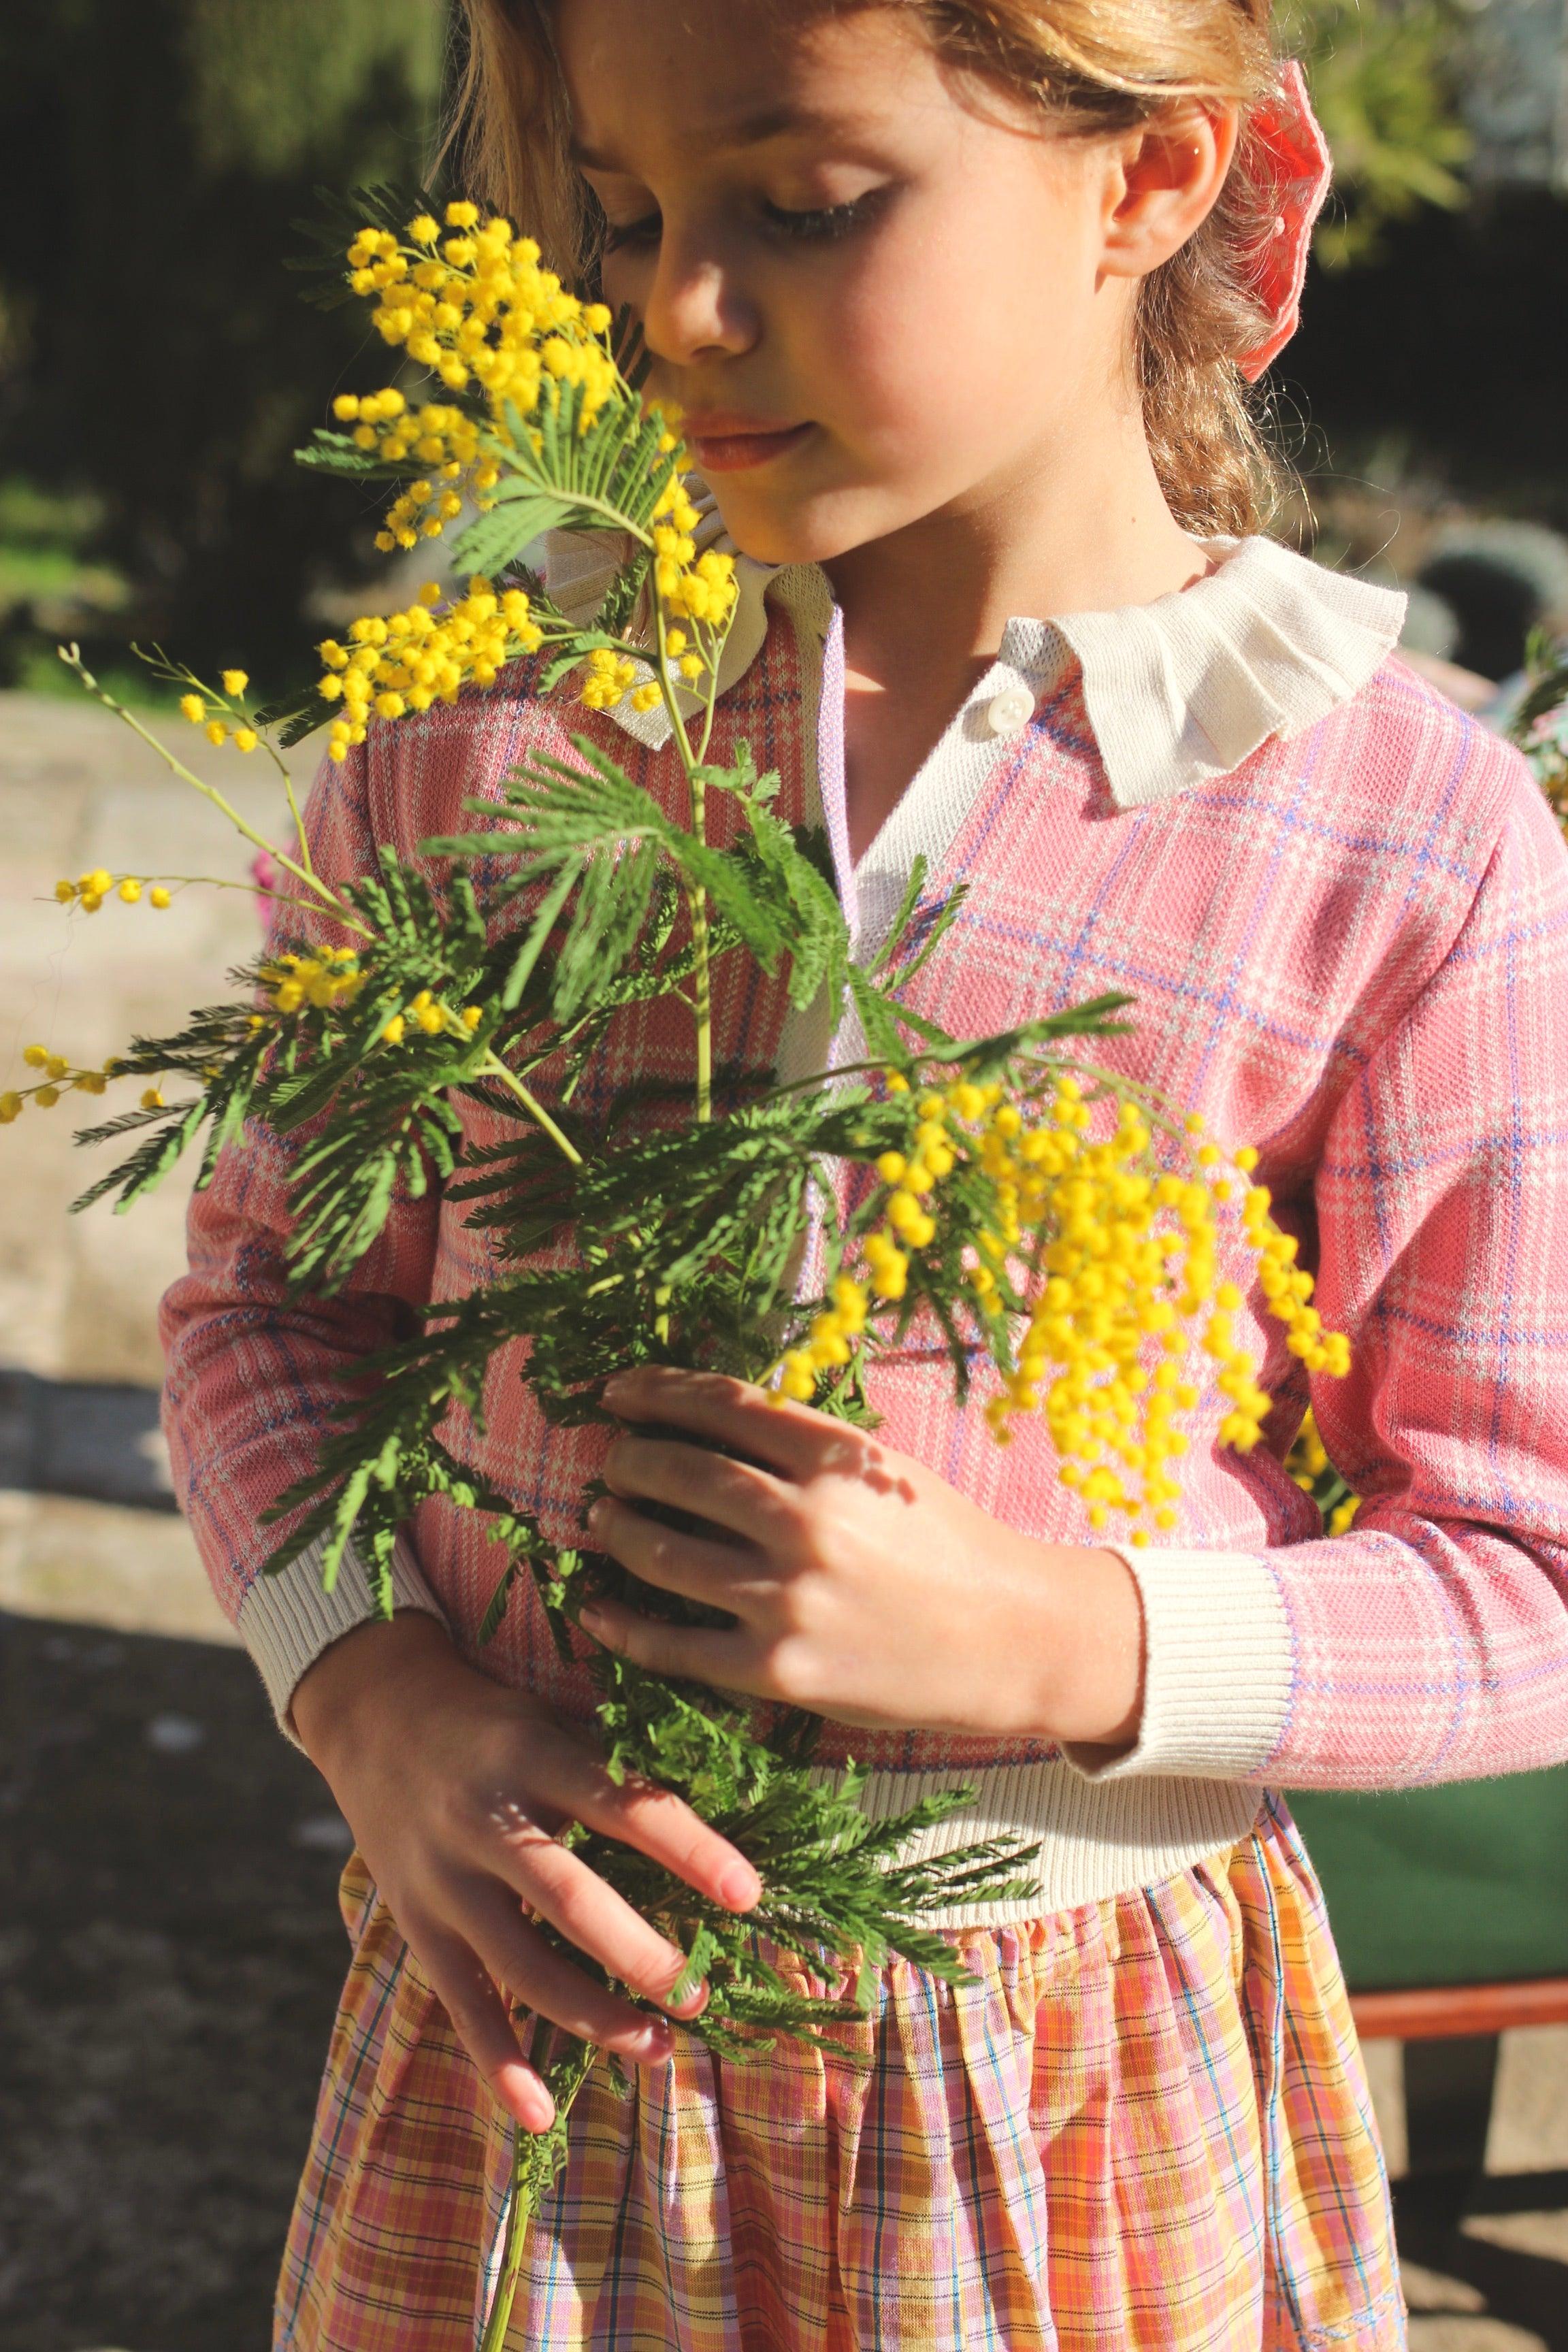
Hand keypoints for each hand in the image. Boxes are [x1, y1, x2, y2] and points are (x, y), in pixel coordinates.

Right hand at [290, 1612, 762, 2133]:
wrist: (377, 1713)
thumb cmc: (496, 1722)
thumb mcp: (553, 1722)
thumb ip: (616, 1771)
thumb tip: (720, 1825)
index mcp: (534, 1756)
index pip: (624, 1807)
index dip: (690, 1851)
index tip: (749, 1894)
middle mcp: (486, 1821)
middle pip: (570, 1901)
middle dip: (641, 1956)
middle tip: (700, 1995)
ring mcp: (445, 1880)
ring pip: (522, 1966)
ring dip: (593, 2017)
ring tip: (659, 2047)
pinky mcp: (417, 1925)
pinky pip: (462, 2003)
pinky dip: (499, 2064)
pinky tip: (543, 2115)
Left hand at [581, 1367, 1144, 1747]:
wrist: (1012, 1639)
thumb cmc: (946, 1545)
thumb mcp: (883, 1472)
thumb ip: (803, 1447)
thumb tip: (704, 1424)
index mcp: (837, 1457)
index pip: (721, 1405)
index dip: (656, 1392)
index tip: (619, 1393)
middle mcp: (807, 1520)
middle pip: (680, 1472)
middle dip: (627, 1460)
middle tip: (608, 1461)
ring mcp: (788, 1598)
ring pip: (662, 1552)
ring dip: (617, 1530)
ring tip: (601, 1520)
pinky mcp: (778, 1669)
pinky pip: (675, 1643)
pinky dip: (625, 1623)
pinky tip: (600, 1608)